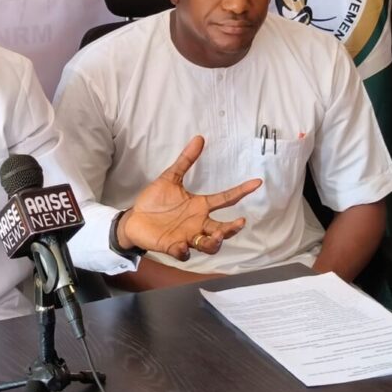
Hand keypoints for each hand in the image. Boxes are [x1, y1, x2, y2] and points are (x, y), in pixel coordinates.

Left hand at [118, 136, 261, 259]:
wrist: (134, 218)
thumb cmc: (155, 201)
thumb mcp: (170, 178)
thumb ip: (185, 160)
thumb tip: (199, 138)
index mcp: (200, 206)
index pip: (225, 198)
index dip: (241, 191)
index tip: (256, 182)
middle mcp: (198, 223)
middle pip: (222, 229)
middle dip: (232, 228)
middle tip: (239, 222)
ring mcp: (186, 236)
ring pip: (209, 245)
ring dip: (214, 242)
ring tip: (213, 235)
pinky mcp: (172, 246)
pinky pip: (183, 253)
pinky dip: (184, 251)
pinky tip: (181, 245)